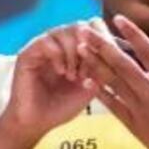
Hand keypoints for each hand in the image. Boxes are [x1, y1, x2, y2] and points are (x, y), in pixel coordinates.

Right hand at [0, 20, 108, 141]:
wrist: (37, 123)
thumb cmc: (64, 106)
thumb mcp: (91, 86)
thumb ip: (104, 69)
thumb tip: (120, 54)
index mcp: (77, 47)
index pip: (95, 27)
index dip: (104, 40)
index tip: (107, 63)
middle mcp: (61, 42)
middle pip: (82, 25)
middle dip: (90, 46)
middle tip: (88, 71)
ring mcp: (44, 45)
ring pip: (66, 30)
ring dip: (74, 53)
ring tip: (73, 75)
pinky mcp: (28, 52)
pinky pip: (46, 41)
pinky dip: (58, 56)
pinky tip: (62, 72)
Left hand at [77, 15, 148, 148]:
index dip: (134, 35)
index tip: (118, 19)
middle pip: (124, 66)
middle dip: (103, 46)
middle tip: (86, 29)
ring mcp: (140, 109)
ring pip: (114, 83)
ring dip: (97, 64)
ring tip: (81, 48)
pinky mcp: (132, 123)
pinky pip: (113, 105)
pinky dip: (100, 91)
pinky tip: (87, 79)